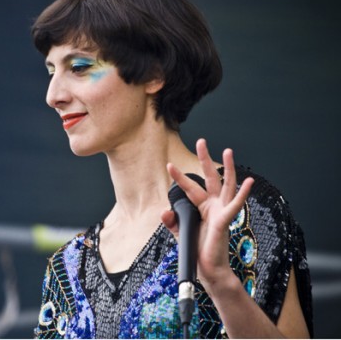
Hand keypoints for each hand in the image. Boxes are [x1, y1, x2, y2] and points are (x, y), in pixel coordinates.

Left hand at [161, 138, 253, 291]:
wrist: (209, 270)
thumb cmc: (198, 251)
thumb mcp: (181, 233)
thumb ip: (172, 222)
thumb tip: (163, 211)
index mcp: (202, 207)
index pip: (190, 187)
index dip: (179, 177)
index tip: (169, 165)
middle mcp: (213, 205)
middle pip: (210, 177)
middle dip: (205, 159)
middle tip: (201, 141)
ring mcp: (221, 211)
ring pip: (226, 185)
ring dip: (228, 168)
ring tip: (228, 151)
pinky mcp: (225, 220)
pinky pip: (235, 205)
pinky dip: (242, 193)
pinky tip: (249, 181)